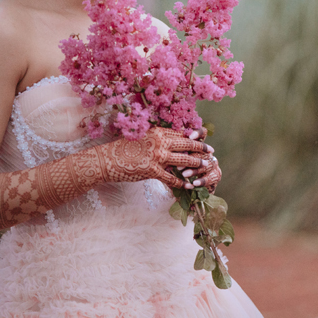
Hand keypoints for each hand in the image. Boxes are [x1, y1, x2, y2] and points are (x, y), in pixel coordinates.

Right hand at [73, 127, 208, 188]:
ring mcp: (157, 156)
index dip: (194, 136)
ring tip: (205, 166)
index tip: (203, 138)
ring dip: (196, 164)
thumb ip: (157, 138)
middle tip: (210, 151)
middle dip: (201, 147)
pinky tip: (189, 186)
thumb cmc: (123, 148)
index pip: (181, 133)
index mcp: (158, 132)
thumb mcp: (142, 137)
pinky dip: (182, 183)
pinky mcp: (152, 170)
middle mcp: (160, 142)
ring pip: (184, 160)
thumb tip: (171, 140)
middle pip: (187, 144)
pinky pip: (172, 178)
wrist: (107, 160)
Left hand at [173, 128, 219, 190]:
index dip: (198, 133)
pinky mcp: (216, 175)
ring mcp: (213, 163)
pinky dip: (203, 180)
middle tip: (178, 164)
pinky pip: (212, 177)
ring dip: (195, 169)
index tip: (190, 137)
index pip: (202, 134)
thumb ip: (171, 154)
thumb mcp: (172, 162)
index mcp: (197, 145)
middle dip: (192, 156)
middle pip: (204, 150)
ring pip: (208, 163)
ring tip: (184, 174)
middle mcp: (207, 152)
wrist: (191, 187)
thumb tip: (161, 149)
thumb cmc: (177, 171)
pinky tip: (194, 184)